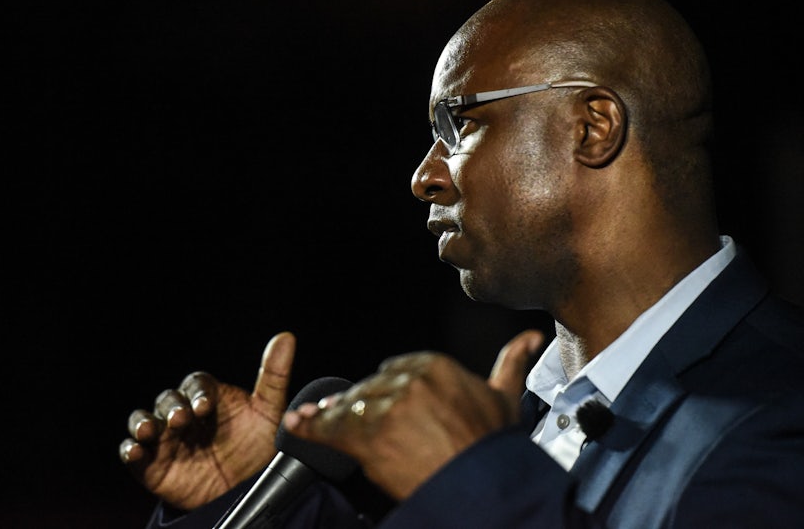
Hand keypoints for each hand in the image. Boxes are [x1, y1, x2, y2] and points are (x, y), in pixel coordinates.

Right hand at [119, 331, 296, 509]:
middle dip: (172, 407)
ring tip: (148, 431)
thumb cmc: (256, 447)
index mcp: (208, 397)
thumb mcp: (269, 413)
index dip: (198, 393)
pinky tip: (136, 451)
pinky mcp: (151, 464)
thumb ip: (274, 376)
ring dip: (142, 422)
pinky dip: (130, 449)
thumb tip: (286, 337)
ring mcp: (165, 438)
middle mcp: (183, 414)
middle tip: (181, 420)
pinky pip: (132, 453)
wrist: (243, 492)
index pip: (197, 384)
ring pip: (143, 420)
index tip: (205, 407)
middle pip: (168, 399)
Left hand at [282, 329, 543, 499]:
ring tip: (314, 421)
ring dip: (331, 416)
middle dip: (358, 404)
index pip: (395, 370)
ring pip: (350, 406)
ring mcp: (389, 406)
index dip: (384, 390)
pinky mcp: (370, 434)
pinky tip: (297, 425)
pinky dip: (310, 427)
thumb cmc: (495, 448)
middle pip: (370, 388)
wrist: (485, 488)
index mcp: (435, 365)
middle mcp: (410, 379)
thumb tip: (530, 338)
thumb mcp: (505, 398)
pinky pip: (332, 427)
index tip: (377, 404)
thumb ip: (510, 363)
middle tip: (343, 418)